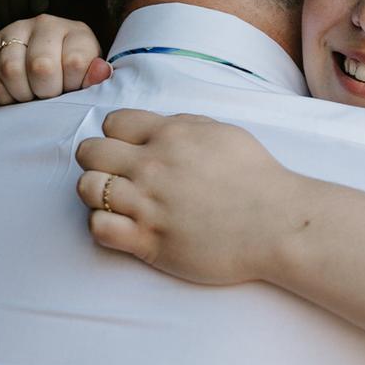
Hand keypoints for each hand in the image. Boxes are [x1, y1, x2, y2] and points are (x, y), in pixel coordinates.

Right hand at [0, 15, 109, 104]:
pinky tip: (11, 93)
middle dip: (44, 92)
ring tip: (30, 96)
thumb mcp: (87, 83)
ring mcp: (15, 29)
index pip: (74, 62)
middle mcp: (46, 24)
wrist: (35, 80)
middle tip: (47, 96)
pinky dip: (0, 93)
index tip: (70, 90)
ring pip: (10, 70)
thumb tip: (101, 71)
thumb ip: (94, 80)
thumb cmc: (69, 83)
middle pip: (40, 67)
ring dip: (20, 94)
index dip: (70, 86)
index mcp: (78, 33)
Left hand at [75, 109, 303, 284]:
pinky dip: (103, 227)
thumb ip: (185, 125)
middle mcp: (152, 166)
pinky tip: (124, 228)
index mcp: (169, 135)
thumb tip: (159, 125)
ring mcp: (147, 204)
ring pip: (87, 189)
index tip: (129, 151)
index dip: (117, 137)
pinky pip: (98, 228)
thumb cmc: (257, 178)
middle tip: (117, 176)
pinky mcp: (149, 241)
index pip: (112, 123)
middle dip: (98, 162)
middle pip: (90, 153)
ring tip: (119, 203)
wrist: (277, 224)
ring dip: (96, 195)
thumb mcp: (222, 133)